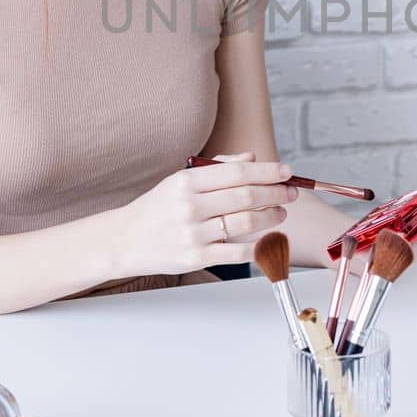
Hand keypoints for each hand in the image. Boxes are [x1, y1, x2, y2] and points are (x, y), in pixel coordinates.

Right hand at [114, 153, 296, 274]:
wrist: (125, 240)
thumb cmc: (157, 208)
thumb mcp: (180, 180)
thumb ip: (217, 168)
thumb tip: (252, 158)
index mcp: (187, 182)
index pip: (238, 173)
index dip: (267, 172)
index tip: (286, 172)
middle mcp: (190, 207)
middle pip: (247, 197)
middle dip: (276, 194)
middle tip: (291, 193)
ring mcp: (193, 234)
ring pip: (246, 224)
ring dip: (271, 217)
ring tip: (281, 213)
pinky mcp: (196, 258)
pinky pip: (237, 252)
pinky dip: (258, 245)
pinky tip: (267, 238)